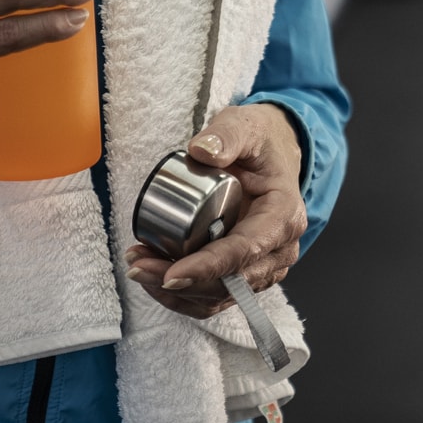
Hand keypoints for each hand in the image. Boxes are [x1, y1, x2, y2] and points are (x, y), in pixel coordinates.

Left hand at [123, 104, 305, 318]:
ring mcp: (265, 265)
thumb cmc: (260, 143)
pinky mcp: (247, 273)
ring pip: (221, 295)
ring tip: (139, 266)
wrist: (271, 155)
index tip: (171, 272)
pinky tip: (154, 277)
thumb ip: (226, 135)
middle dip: (182, 282)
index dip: (208, 267)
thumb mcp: (244, 126)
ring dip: (177, 292)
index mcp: (284, 215)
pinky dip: (184, 295)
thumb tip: (202, 152)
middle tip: (139, 266)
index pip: (246, 251)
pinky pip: (216, 296)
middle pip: (231, 282)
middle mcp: (280, 248)